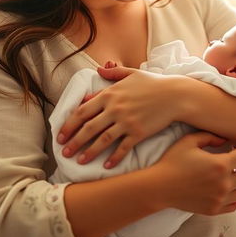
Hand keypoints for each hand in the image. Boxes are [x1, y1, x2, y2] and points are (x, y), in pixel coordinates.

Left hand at [57, 65, 178, 167]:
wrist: (175, 95)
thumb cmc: (153, 83)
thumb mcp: (131, 73)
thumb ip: (113, 73)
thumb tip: (99, 70)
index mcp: (109, 94)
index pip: (83, 111)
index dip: (69, 124)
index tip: (60, 135)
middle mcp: (115, 109)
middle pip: (89, 128)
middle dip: (74, 142)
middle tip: (64, 152)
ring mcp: (127, 122)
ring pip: (103, 140)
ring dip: (89, 152)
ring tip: (80, 161)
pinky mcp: (139, 133)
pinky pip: (123, 148)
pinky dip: (114, 158)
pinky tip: (106, 166)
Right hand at [155, 133, 235, 214]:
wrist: (160, 187)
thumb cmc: (173, 161)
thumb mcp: (190, 141)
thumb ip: (210, 137)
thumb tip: (224, 140)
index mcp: (220, 165)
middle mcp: (224, 184)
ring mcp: (220, 199)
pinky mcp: (214, 209)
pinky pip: (235, 204)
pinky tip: (232, 187)